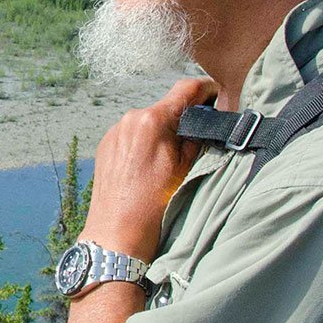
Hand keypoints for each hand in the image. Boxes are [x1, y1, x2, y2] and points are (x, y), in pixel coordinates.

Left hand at [80, 78, 217, 261]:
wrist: (117, 233)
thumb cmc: (153, 206)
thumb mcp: (186, 169)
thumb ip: (196, 137)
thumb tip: (204, 121)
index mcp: (152, 121)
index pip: (186, 89)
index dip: (207, 89)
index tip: (216, 94)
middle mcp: (130, 119)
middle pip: (166, 106)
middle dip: (183, 118)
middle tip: (197, 137)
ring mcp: (115, 131)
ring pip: (148, 121)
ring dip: (162, 131)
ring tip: (170, 158)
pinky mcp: (106, 145)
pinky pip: (131, 134)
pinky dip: (144, 142)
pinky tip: (149, 165)